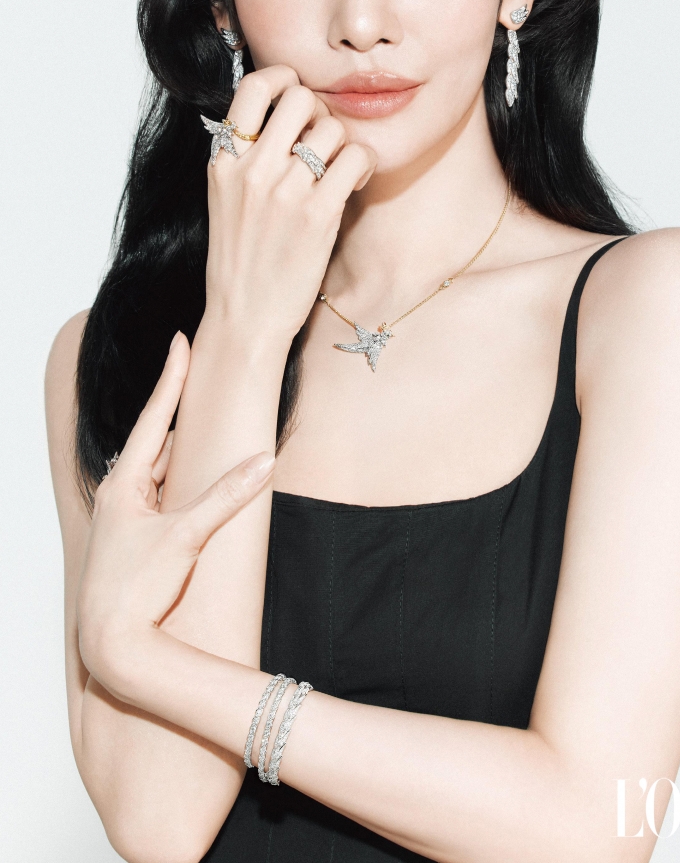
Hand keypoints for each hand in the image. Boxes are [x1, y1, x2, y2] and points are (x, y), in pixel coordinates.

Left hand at [76, 332, 275, 696]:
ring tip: (203, 417)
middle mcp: (121, 494)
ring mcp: (127, 516)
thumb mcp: (187, 537)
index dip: (171, 377)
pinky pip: (163, 492)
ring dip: (183, 445)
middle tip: (198, 369)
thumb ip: (228, 497)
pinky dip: (181, 477)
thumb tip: (264, 463)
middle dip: (179, 406)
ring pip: (160, 467)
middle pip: (156, 438)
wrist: (109, 642)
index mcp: (123, 484)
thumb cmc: (136, 590)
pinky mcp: (137, 537)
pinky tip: (194, 478)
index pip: (153, 417)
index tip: (181, 341)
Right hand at [204, 65, 376, 344]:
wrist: (245, 318)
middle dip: (320, 112)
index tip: (296, 95)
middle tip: (323, 142)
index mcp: (224, 162)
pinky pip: (356, 158)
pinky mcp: (318, 215)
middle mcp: (252, 169)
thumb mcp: (227, 199)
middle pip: (300, 97)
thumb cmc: (242, 260)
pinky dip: (363, 165)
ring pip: (332, 126)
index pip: (254, 88)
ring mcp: (285, 191)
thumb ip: (247, 158)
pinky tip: (351, 187)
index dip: (283, 79)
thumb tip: (283, 117)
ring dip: (344, 143)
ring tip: (338, 171)